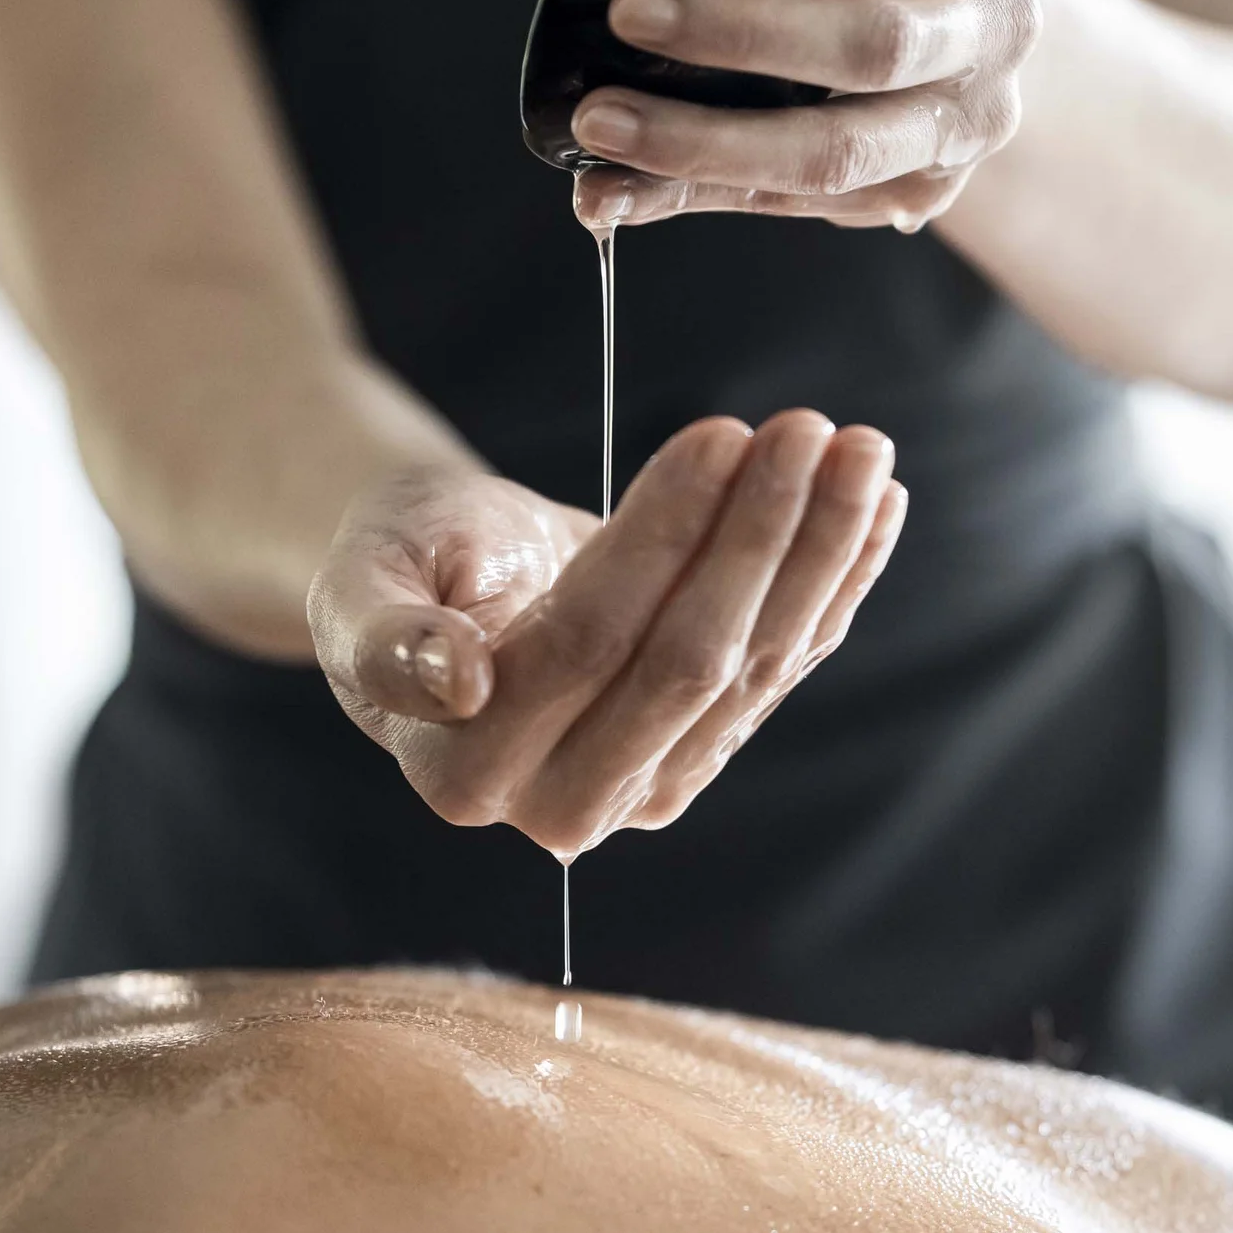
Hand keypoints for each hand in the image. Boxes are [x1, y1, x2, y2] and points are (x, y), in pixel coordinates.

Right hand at [308, 412, 903, 854]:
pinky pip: (784, 669)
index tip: (718, 434)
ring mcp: (643, 791)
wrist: (441, 589)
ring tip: (858, 447)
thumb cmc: (395, 567)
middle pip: (688, 663)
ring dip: (816, 553)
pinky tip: (876, 506)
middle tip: (805, 427)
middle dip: (759, 540)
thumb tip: (454, 680)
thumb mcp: (357, 581)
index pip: (591, 642)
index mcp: (465, 770)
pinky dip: (836, 583)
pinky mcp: (699, 757)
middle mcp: (560, 806)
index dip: (662, 539)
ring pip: (752, 667)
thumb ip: (382, 635)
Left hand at [565, 0, 1038, 233]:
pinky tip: (611, 190)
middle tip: (627, 10)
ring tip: (597, 123)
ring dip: (706, 145)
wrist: (968, 13)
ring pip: (837, 155)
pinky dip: (699, 199)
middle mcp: (996, 26)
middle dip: (739, 34)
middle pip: (872, 48)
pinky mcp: (916, 196)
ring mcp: (962, 125)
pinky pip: (799, 211)